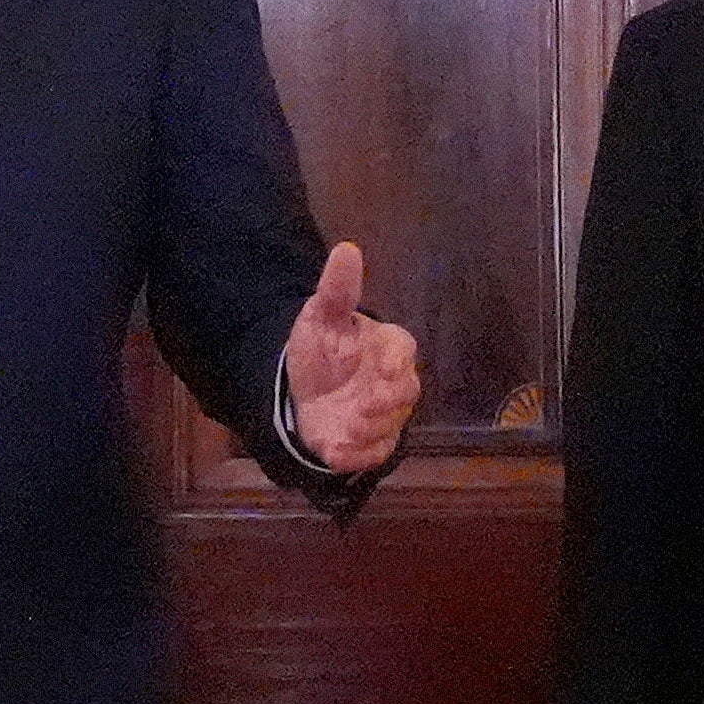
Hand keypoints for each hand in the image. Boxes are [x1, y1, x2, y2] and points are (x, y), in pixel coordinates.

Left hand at [284, 240, 422, 474]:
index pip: (404, 350)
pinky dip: (357, 455)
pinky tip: (336, 450)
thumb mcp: (320, 316)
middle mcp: (393, 382)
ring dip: (369, 429)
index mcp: (388, 347)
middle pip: (404, 392)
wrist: (299, 391)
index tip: (380, 368)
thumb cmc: (319, 350)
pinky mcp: (372, 444)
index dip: (395, 362)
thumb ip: (337, 287)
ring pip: (390, 425)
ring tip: (344, 425)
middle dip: (385, 402)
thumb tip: (346, 248)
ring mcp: (385, 416)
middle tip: (361, 405)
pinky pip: (374, 453)